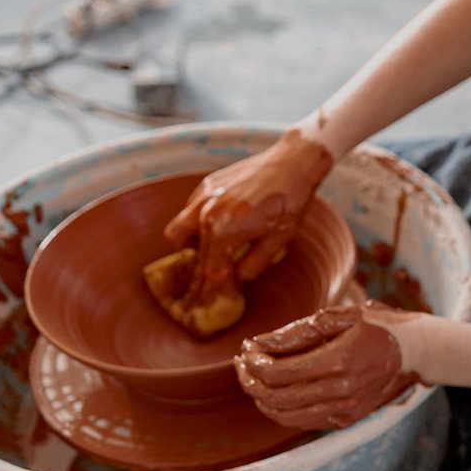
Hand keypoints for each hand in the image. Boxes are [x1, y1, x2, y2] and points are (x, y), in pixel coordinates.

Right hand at [163, 129, 334, 305]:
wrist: (292, 161)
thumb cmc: (290, 202)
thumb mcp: (279, 240)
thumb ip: (254, 264)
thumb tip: (236, 280)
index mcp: (224, 233)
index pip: (210, 274)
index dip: (208, 294)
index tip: (202, 308)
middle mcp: (206, 215)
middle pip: (195, 258)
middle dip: (197, 278)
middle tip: (198, 294)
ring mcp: (203, 198)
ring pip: (178, 233)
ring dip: (190, 248)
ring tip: (210, 254)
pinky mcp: (205, 185)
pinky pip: (189, 212)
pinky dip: (196, 225)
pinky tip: (217, 228)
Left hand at [236, 303, 425, 430]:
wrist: (419, 352)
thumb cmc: (382, 326)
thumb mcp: (343, 317)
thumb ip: (299, 331)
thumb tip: (259, 343)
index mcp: (338, 362)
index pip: (278, 373)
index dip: (254, 363)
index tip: (245, 350)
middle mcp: (340, 392)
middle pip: (276, 398)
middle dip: (251, 381)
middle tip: (243, 363)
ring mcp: (345, 409)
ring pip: (286, 416)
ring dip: (262, 399)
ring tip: (254, 378)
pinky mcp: (348, 418)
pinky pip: (305, 421)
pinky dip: (283, 411)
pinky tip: (278, 392)